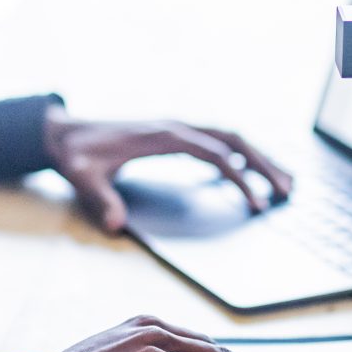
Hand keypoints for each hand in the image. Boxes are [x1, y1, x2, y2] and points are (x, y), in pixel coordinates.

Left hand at [43, 106, 292, 232]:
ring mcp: (179, 128)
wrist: (64, 132)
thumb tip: (114, 224)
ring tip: (282, 183)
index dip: (239, 179)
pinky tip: (249, 176)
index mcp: (164, 136)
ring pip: (230, 138)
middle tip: (287, 192)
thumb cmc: (76, 155)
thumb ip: (101, 199)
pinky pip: (217, 143)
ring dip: (258, 158)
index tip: (255, 204)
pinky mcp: (176, 135)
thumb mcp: (84, 178)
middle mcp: (178, 127)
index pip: (215, 155)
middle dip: (264, 165)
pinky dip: (239, 157)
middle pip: (234, 141)